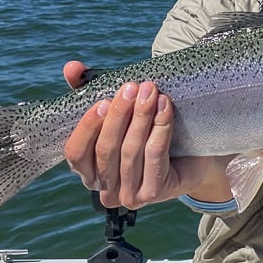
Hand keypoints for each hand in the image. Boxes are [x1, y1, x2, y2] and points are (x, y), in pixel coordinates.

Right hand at [63, 73, 230, 208]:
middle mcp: (105, 189)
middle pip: (106, 150)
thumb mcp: (116, 111)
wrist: (191, 158)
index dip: (86, 128)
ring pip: (131, 151)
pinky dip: (160, 129)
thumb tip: (71, 67)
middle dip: (120, 115)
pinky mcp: (154, 192)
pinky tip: (165, 108)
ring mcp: (129, 195)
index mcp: (88, 171)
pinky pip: (154, 156)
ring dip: (142, 117)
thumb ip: (88, 89)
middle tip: (132, 87)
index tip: (102, 102)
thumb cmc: (144, 132)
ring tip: (151, 92)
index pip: (75, 153)